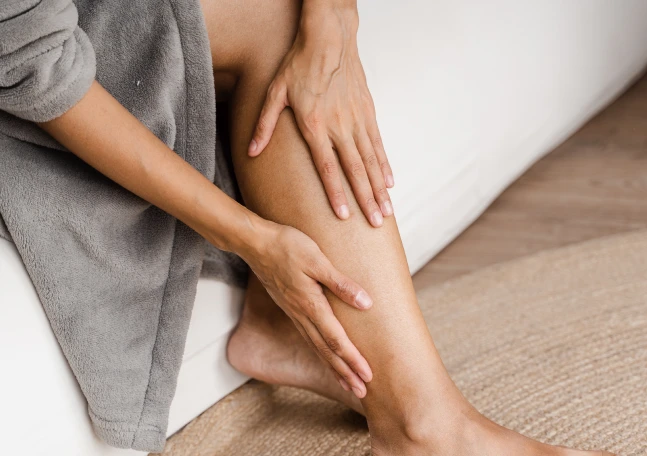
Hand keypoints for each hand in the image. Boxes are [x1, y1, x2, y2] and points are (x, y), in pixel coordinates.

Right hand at [242, 221, 372, 396]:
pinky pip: (309, 338)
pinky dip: (322, 353)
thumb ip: (341, 284)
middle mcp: (302, 315)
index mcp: (311, 305)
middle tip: (362, 392)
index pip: (336, 340)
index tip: (368, 376)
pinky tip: (327, 357)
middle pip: (326, 351)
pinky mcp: (291, 308)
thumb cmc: (288, 246)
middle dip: (345, 372)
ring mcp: (295, 313)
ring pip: (317, 347)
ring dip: (334, 367)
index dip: (352, 360)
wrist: (255, 243)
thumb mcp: (318, 260)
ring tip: (349, 383)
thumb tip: (366, 303)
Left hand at [248, 2, 393, 227]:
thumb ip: (265, 125)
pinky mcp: (368, 112)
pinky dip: (385, 165)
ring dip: (380, 188)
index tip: (345, 216)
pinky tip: (391, 183)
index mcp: (315, 125)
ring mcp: (357, 120)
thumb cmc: (299, 65)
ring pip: (371, 161)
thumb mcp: (275, 93)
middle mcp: (340, 126)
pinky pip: (378, 145)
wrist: (329, 38)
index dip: (337, 193)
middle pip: (355, 170)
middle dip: (366, 199)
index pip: (328, 167)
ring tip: (386, 211)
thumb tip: (252, 151)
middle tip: (375, 223)